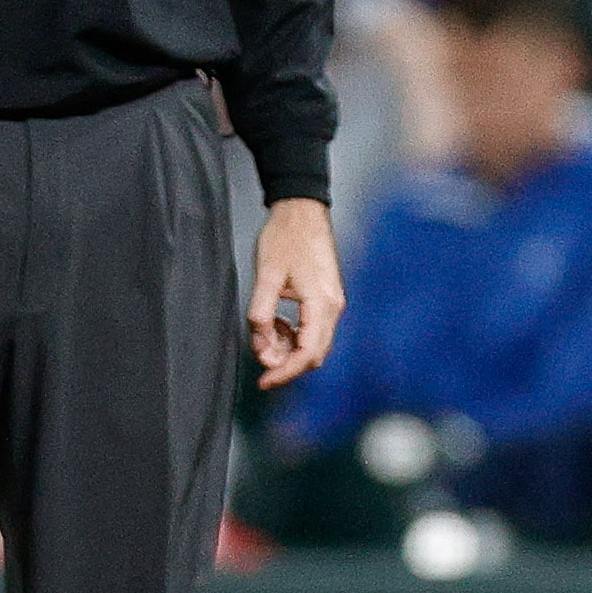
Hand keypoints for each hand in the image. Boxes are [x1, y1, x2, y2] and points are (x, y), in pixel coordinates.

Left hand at [248, 198, 344, 388]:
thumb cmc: (286, 237)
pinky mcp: (325, 298)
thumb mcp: (266, 275)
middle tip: (259, 355)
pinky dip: (293, 335)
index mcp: (321, 304)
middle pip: (314, 354)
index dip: (285, 372)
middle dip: (286, 363)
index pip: (307, 354)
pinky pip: (312, 329)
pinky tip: (277, 322)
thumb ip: (262, 311)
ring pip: (313, 344)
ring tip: (265, 333)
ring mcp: (331, 303)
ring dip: (288, 348)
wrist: (302, 211)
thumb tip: (261, 341)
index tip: (264, 381)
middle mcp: (332, 307)